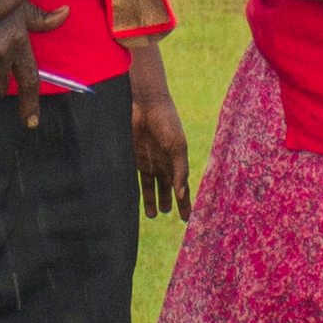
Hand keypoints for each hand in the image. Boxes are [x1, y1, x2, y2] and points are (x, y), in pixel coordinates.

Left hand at [130, 50, 195, 220]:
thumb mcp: (178, 147)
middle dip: (169, 201)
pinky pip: (138, 179)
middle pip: (168, 187)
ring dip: (152, 200)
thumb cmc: (167, 122)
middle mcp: (164, 163)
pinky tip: (139, 202)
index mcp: (177, 161)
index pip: (182, 186)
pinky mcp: (135, 159)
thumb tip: (181, 193)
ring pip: (152, 186)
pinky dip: (139, 191)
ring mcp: (149, 161)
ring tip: (153, 215)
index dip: (185, 201)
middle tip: (168, 215)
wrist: (147, 105)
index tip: (187, 218)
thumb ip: (180, 170)